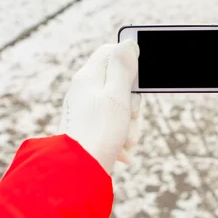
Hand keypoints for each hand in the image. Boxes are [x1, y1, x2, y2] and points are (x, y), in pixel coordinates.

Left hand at [60, 41, 141, 172]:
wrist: (78, 175)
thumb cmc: (98, 134)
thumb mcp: (116, 96)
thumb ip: (122, 68)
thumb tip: (127, 42)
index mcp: (88, 78)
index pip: (110, 53)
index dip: (129, 62)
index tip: (139, 80)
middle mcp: (84, 92)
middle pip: (118, 82)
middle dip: (133, 101)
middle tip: (131, 115)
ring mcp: (86, 111)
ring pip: (118, 106)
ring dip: (129, 123)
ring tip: (126, 139)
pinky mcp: (90, 130)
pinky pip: (112, 125)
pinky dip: (121, 136)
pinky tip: (122, 151)